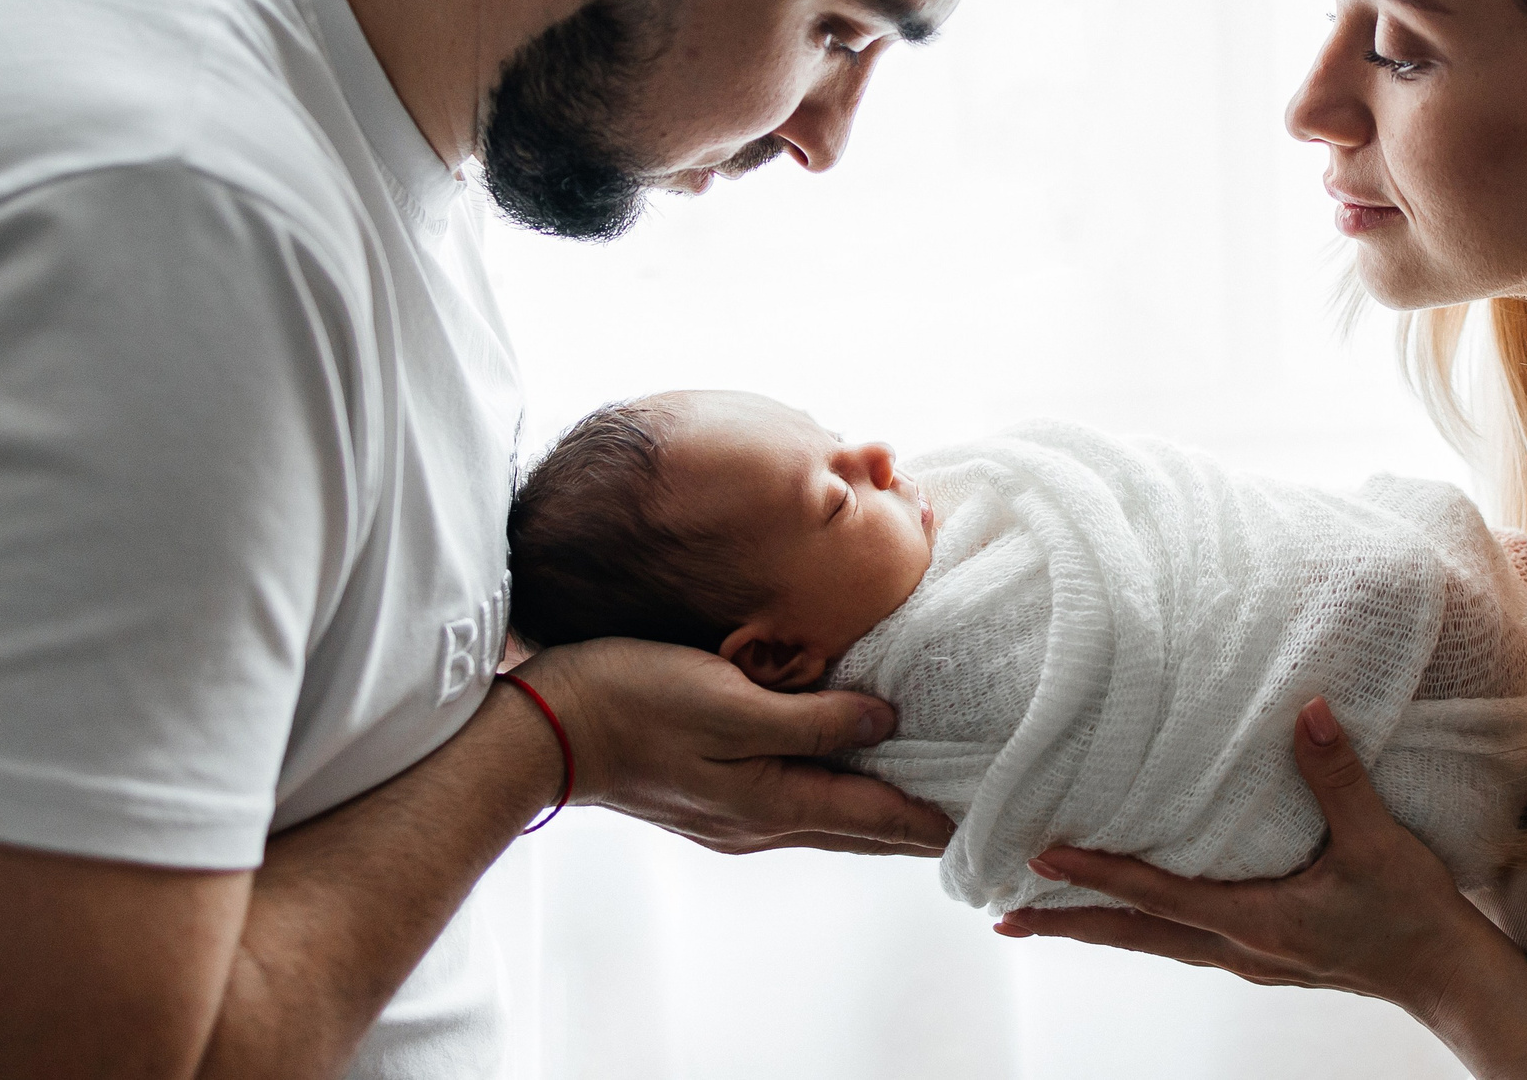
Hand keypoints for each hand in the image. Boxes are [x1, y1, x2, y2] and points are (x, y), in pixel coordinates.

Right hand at [515, 638, 953, 857]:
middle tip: (961, 826)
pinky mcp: (704, 798)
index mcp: (770, 801)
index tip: (978, 826)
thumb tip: (884, 720)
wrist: (548, 729)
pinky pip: (788, 804)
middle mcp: (756, 821)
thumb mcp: (731, 702)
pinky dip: (828, 796)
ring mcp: (728, 817)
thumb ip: (810, 718)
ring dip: (868, 812)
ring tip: (911, 806)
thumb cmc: (637, 701)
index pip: (870, 813)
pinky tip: (832, 779)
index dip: (924, 818)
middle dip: (907, 826)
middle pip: (852, 826)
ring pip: (820, 818)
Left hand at [994, 697, 1481, 1003]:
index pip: (1156, 894)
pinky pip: (1184, 938)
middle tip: (1004, 917)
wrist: (1450, 975)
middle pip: (1135, 934)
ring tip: (1046, 915)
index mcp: (1255, 922)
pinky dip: (1143, 923)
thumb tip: (1307, 711)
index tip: (1042, 857)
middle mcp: (1239, 947)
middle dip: (1069, 925)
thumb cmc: (1414, 915)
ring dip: (1100, 926)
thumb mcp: (1378, 843)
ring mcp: (1248, 957)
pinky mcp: (1263, 954)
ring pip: (1155, 940)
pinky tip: (1133, 911)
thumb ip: (1338, 778)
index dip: (1096, 874)